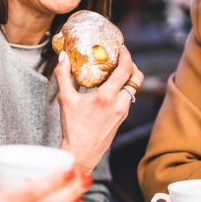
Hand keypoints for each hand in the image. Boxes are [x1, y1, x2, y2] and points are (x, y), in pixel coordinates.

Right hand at [56, 45, 143, 172]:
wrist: (81, 154)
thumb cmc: (73, 128)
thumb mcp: (65, 99)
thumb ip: (63, 75)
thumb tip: (62, 57)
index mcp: (107, 97)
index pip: (125, 70)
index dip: (126, 55)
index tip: (121, 47)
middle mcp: (120, 103)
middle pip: (137, 77)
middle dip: (132, 65)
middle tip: (121, 58)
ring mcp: (123, 112)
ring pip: (134, 88)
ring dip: (128, 77)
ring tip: (114, 71)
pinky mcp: (122, 118)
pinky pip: (128, 98)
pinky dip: (124, 88)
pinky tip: (110, 88)